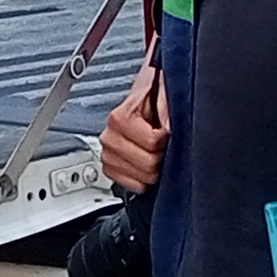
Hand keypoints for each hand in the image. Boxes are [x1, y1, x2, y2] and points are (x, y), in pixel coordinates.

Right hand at [96, 62, 165, 190]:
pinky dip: (145, 179)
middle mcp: (109, 137)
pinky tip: (147, 162)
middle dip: (161, 155)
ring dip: (154, 167)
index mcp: (119, 118)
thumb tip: (168, 128)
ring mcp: (108, 154)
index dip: (167, 138)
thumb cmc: (154, 93)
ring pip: (141, 178)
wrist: (146, 96)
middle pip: (147, 165)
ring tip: (154, 150)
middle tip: (162, 142)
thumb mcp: (164, 90)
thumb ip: (166, 107)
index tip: (167, 129)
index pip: (152, 142)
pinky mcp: (111, 168)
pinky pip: (133, 186)